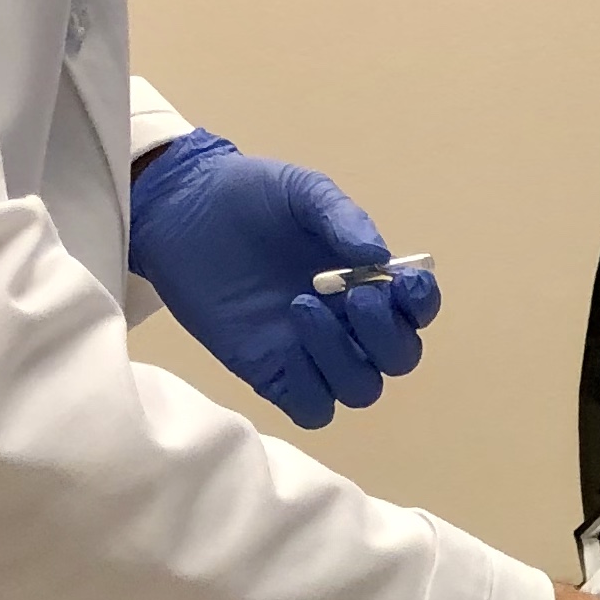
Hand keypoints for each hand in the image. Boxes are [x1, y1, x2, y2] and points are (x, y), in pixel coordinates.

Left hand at [127, 129, 437, 427]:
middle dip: (385, 335)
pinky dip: (313, 392)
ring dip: (344, 359)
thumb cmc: (248, 196)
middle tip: (353, 298)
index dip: (421, 304)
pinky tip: (287, 350)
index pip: (416, 308)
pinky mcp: (272, 373)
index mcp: (367, 278)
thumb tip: (380, 256)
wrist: (179, 210)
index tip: (403, 283)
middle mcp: (349, 322)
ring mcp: (311, 352)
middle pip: (398, 358)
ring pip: (360, 389)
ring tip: (301, 307)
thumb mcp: (301, 191)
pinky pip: (313, 409)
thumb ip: (342, 217)